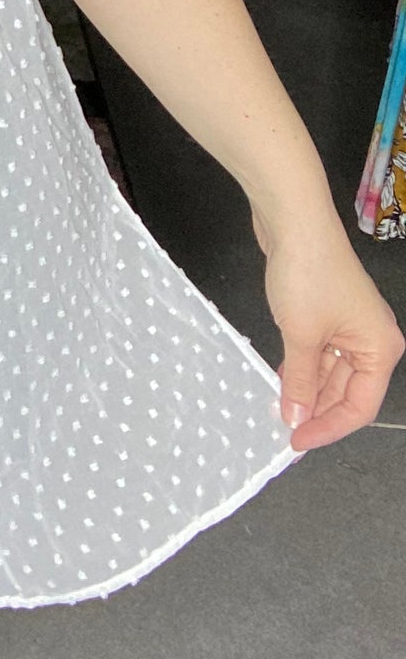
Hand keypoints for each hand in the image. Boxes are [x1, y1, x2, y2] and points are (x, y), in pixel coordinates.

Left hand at [254, 207, 404, 450]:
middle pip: (346, 389)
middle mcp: (372, 339)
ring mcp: (349, 323)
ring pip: (330, 370)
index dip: (328, 426)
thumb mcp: (301, 336)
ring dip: (305, 387)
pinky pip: (317, 350)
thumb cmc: (307, 276)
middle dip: (315, 407)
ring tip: (278, 405)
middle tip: (283, 426)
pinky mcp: (327, 309)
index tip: (296, 440)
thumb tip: (294, 417)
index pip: (359, 406)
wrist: (293, 219)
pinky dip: (301, 365)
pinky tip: (280, 377)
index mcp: (380, 349)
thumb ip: (299, 381)